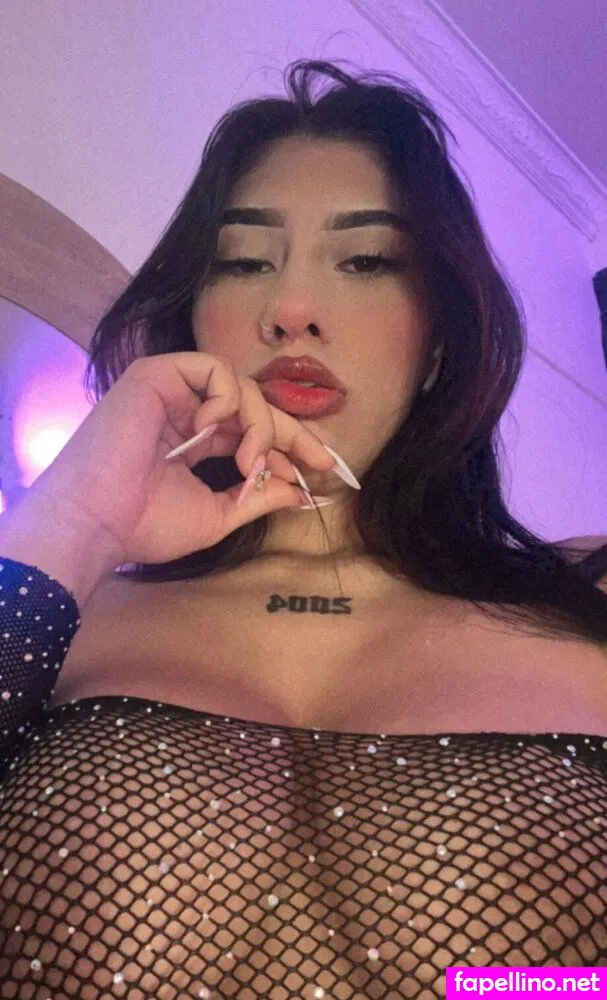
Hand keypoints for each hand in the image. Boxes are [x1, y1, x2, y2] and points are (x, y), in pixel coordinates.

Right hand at [28, 352, 338, 566]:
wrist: (98, 522)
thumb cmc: (145, 525)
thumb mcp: (217, 514)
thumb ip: (257, 496)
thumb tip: (299, 491)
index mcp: (195, 443)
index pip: (253, 433)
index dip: (290, 446)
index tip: (325, 469)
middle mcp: (185, 413)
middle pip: (255, 407)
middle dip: (291, 433)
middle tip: (317, 460)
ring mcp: (171, 392)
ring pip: (241, 388)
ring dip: (259, 424)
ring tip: (248, 462)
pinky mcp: (156, 374)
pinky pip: (214, 368)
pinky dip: (228, 396)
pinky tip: (216, 428)